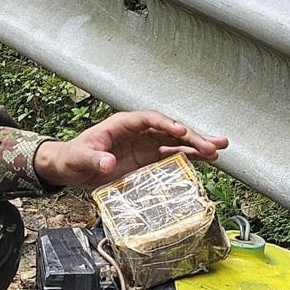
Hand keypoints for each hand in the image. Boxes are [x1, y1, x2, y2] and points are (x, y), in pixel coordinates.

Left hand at [33, 110, 227, 189]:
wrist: (70, 169)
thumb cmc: (72, 158)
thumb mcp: (78, 159)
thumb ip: (93, 160)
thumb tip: (108, 163)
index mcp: (122, 124)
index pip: (149, 119)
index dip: (166, 124)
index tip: (180, 131)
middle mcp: (138, 132)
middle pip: (168, 130)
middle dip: (191, 136)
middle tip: (213, 145)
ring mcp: (145, 145)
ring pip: (175, 143)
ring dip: (196, 146)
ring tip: (219, 150)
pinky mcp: (147, 160)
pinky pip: (171, 157)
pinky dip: (188, 158)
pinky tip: (206, 160)